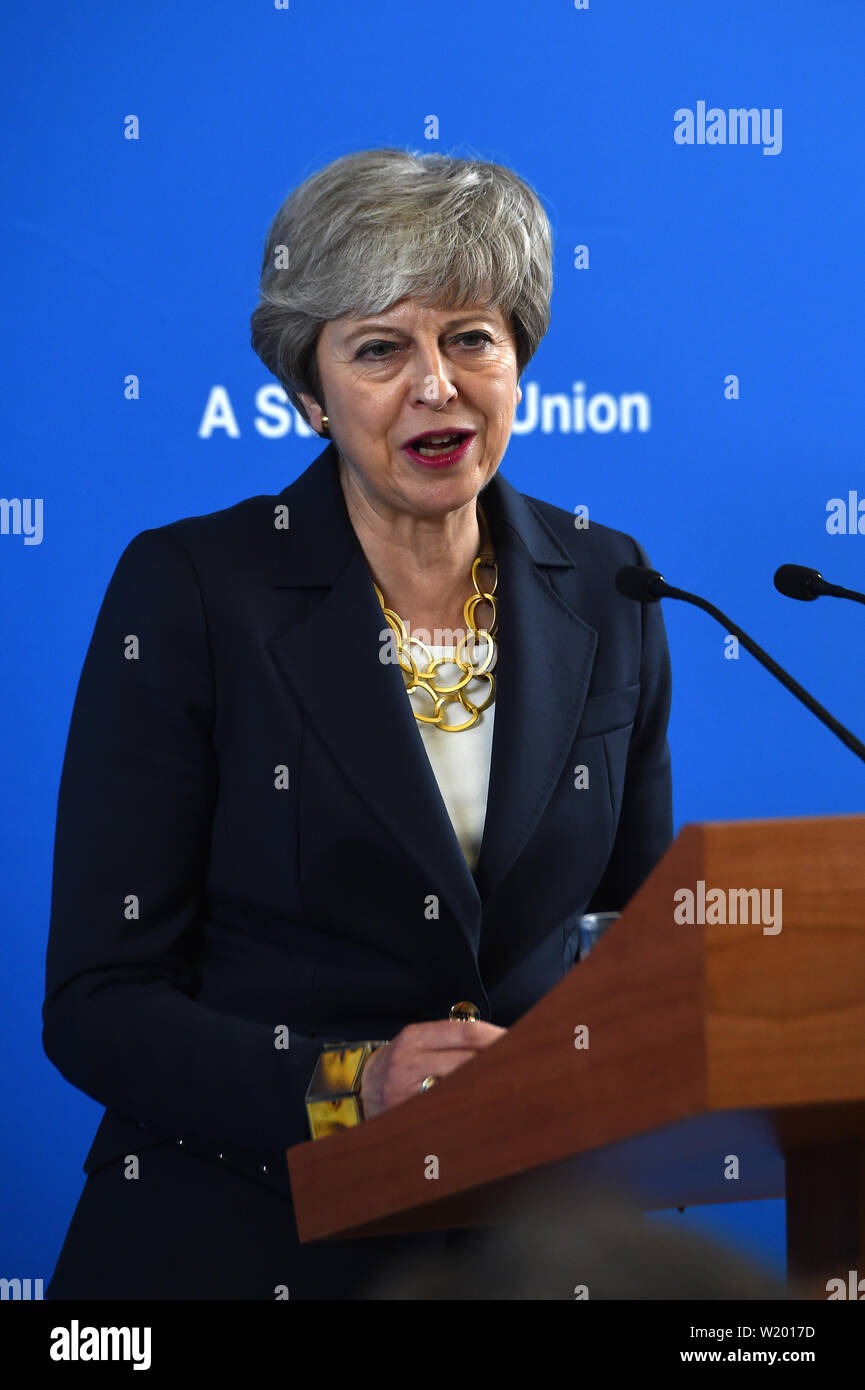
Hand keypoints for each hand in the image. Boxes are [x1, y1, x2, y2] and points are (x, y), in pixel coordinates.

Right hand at [360, 1019, 505, 1120]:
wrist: (356, 1092)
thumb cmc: (396, 1064)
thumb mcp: (415, 1042)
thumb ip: (448, 1039)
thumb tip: (496, 1042)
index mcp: (414, 1038)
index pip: (465, 1033)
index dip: (496, 1036)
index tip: (519, 1041)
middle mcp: (409, 1063)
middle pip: (468, 1061)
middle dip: (498, 1063)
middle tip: (526, 1066)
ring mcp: (407, 1094)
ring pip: (461, 1089)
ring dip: (489, 1088)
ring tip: (512, 1087)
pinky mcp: (409, 1118)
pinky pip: (448, 1113)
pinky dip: (470, 1110)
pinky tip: (486, 1110)